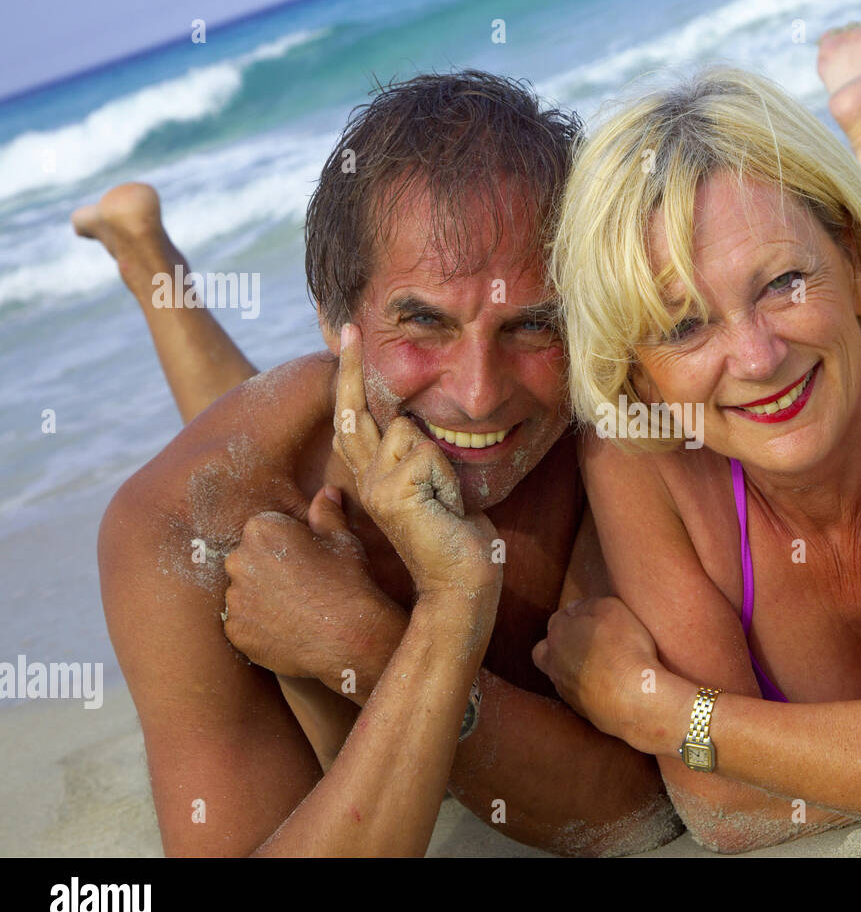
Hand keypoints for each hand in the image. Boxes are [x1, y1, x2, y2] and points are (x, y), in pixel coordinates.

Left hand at [222, 485, 406, 687]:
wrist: (348, 636)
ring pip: (244, 593)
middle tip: (302, 586)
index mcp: (261, 530)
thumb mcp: (342, 540)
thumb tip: (327, 491)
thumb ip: (326, 513)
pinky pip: (244, 623)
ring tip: (296, 610)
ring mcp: (234, 599)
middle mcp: (238, 561)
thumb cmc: (348, 582)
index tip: (306, 560)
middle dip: (269, 570)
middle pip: (249, 560)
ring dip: (262, 598)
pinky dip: (260, 626)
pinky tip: (288, 629)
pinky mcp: (236, 631)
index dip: (287, 545)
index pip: (264, 531)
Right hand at [332, 323, 500, 601]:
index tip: (346, 337)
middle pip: (354, 412)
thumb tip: (416, 424)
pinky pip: (426, 453)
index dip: (347, 380)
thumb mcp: (439, 487)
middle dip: (349, 368)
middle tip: (348, 328)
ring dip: (440, 459)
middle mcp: (367, 481)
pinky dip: (448, 477)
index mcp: (375, 479)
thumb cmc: (460, 538)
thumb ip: (420, 457)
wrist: (462, 583)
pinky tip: (448, 507)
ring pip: (408, 431)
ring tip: (447, 498)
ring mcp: (376, 487)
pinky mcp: (393, 494)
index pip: (354, 421)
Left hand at [532, 596, 663, 750]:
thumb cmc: (624, 648)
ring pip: (560, 675)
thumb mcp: (611, 608)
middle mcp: (555, 662)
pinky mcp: (581, 710)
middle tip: (584, 643)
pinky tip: (609, 685)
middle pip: (544, 651)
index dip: (578, 617)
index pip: (559, 618)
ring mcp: (566, 689)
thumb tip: (575, 608)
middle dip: (558, 646)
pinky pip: (579, 695)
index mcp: (558, 633)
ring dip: (573, 670)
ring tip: (601, 666)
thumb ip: (589, 604)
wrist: (635, 698)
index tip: (597, 619)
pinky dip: (589, 689)